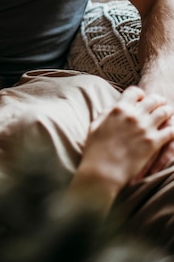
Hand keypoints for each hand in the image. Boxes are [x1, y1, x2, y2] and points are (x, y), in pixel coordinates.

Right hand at [74, 86, 173, 203]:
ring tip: (169, 113)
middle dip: (157, 100)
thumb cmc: (95, 150)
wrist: (102, 170)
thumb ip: (106, 113)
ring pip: (164, 112)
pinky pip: (170, 131)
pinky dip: (173, 129)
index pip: (134, 92)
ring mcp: (144, 128)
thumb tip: (113, 108)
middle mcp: (133, 115)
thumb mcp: (96, 125)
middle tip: (161, 103)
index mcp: (118, 109)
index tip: (142, 98)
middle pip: (152, 100)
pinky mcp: (153, 142)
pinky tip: (172, 130)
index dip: (140, 94)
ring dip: (167, 111)